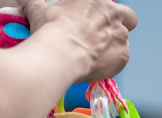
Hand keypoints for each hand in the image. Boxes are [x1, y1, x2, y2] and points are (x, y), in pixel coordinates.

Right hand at [18, 0, 136, 81]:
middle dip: (120, 26)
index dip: (103, 14)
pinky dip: (112, 64)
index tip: (94, 22)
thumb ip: (32, 3)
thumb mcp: (39, 10)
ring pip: (124, 41)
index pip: (109, 4)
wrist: (59, 53)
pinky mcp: (122, 56)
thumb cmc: (51, 29)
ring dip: (113, 47)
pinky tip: (97, 66)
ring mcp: (121, 35)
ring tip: (95, 56)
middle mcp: (114, 14)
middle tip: (105, 37)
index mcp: (96, 0)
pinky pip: (122, 59)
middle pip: (129, 18)